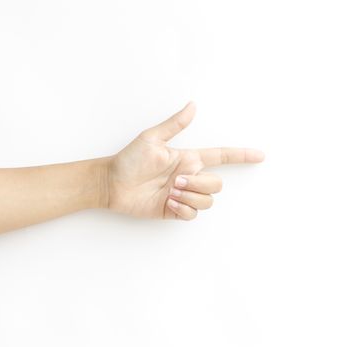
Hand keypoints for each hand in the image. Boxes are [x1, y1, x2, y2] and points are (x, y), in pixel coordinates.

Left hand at [104, 102, 263, 219]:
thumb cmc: (130, 159)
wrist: (113, 184)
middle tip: (175, 181)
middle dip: (199, 183)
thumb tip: (192, 105)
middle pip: (217, 184)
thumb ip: (174, 124)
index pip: (221, 156)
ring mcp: (184, 194)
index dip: (241, 155)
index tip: (260, 155)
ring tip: (170, 192)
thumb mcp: (152, 138)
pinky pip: (194, 213)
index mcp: (188, 159)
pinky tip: (169, 203)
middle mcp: (189, 177)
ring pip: (208, 200)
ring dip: (190, 196)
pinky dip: (184, 209)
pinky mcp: (176, 210)